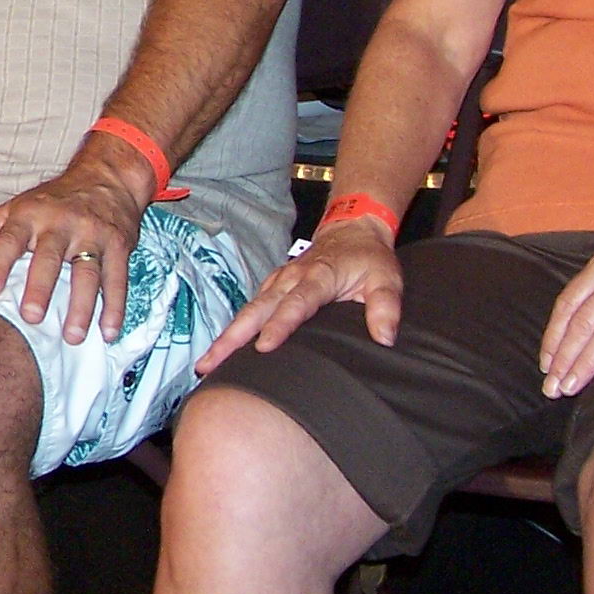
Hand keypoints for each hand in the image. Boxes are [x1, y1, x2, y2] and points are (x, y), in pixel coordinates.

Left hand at [0, 156, 151, 345]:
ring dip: (81, 306)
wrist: (106, 176)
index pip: (9, 239)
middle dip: (40, 287)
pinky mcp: (118, 245)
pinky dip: (114, 307)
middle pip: (49, 257)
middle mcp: (60, 223)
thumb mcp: (16, 206)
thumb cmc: (53, 199)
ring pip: (87, 272)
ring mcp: (92, 233)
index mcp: (29, 215)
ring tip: (72, 336)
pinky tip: (108, 331)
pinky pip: (117, 279)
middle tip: (31, 317)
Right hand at [201, 216, 402, 375]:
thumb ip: (386, 308)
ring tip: (207, 364)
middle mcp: (290, 279)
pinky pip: (249, 309)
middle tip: (211, 364)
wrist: (351, 229)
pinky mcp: (271, 286)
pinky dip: (233, 329)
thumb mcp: (387, 279)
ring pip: (247, 311)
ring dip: (226, 337)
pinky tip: (222, 349)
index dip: (279, 325)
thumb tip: (384, 338)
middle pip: (256, 310)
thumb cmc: (368, 258)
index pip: (296, 305)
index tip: (264, 347)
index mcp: (317, 277)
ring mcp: (277, 282)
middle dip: (232, 338)